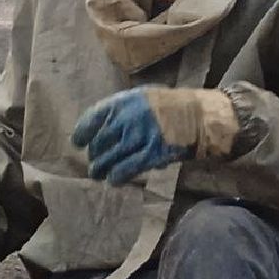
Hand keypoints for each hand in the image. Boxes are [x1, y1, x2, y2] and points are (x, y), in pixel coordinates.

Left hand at [71, 87, 237, 184]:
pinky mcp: (153, 153)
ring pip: (111, 157)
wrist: (200, 116)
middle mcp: (129, 118)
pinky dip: (118, 175)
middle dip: (94, 154)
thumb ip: (121, 112)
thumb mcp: (142, 98)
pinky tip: (114, 180)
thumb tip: (101, 131)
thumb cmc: (170, 107)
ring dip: (101, 168)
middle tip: (93, 161)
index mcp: (125, 101)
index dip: (82, 132)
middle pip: (100, 141)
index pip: (93, 118)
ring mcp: (141, 136)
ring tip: (98, 174)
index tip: (78, 142)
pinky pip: (128, 168)